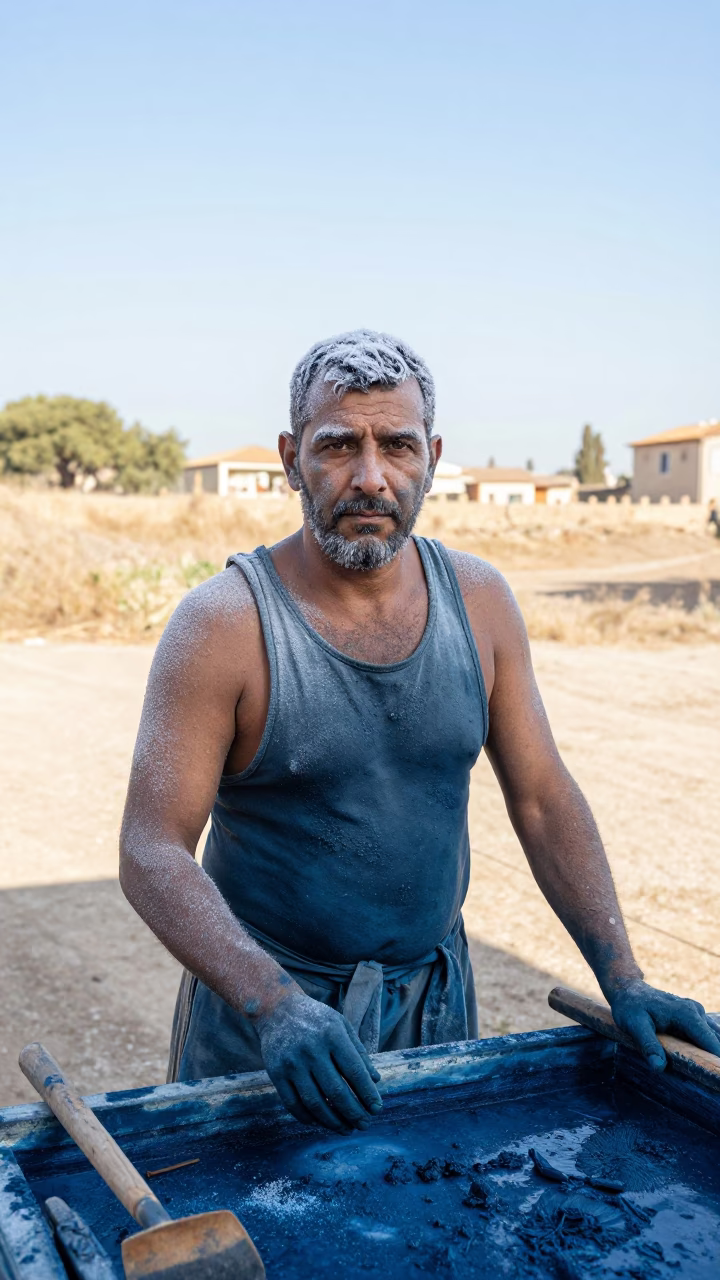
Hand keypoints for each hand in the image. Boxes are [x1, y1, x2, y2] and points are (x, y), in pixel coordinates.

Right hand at [255, 991, 382, 1132]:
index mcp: (332, 1034)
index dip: (367, 1093)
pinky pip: (293, 1104)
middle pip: (336, 1091)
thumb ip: (359, 1052)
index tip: (377, 1109)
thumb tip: (375, 1081)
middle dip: (353, 1113)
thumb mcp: (341, 1025)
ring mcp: (292, 1063)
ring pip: (314, 1102)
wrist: (276, 1009)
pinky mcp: (276, 1073)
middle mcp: (311, 1049)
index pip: (354, 1071)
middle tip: (364, 1125)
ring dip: (332, 1121)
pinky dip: (308, 1118)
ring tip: (346, 1129)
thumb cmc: (315, 1018)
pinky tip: (320, 1122)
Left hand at [610, 980, 719, 1069]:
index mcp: (686, 1015)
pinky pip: (707, 1036)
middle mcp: (696, 1012)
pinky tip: (697, 1060)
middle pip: (715, 1042)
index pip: (710, 1043)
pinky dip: (706, 1049)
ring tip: (703, 1073)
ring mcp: (697, 1013)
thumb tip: (659, 1067)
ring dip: (710, 1056)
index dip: (716, 1062)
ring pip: (713, 1039)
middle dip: (714, 1061)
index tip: (717, 1078)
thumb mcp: (634, 1025)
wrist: (628, 990)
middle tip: (709, 1080)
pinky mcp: (694, 1017)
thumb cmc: (630, 1007)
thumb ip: (648, 1045)